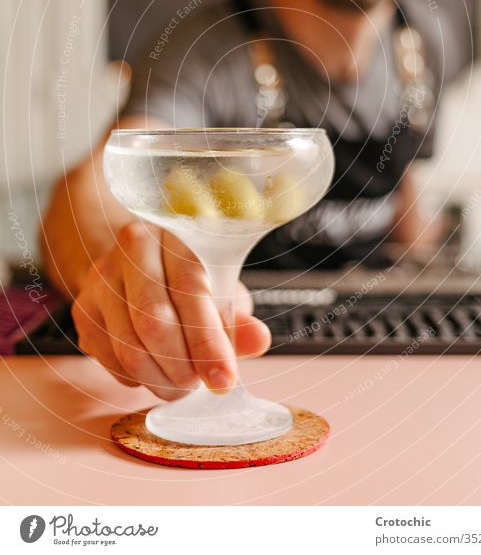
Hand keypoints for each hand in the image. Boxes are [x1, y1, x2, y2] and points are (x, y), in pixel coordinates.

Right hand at [72, 221, 270, 399]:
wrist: (137, 263)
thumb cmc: (187, 277)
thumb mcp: (219, 288)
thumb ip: (238, 318)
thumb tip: (258, 340)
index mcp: (175, 234)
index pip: (190, 290)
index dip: (209, 341)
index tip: (225, 380)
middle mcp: (133, 249)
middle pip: (153, 321)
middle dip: (182, 366)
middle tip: (200, 385)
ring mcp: (102, 280)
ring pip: (129, 348)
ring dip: (161, 379)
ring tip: (182, 384)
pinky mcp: (84, 311)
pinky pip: (110, 361)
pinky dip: (138, 379)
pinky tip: (155, 372)